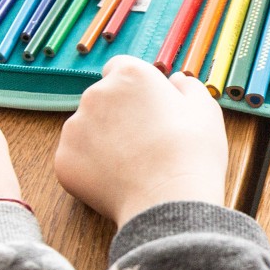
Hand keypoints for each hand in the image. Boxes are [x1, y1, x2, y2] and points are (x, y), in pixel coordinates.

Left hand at [55, 56, 226, 226]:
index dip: (134, 89)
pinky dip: (91, 169)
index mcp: (129, 75)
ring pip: (86, 130)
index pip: (120, 69)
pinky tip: (116, 181)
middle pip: (101, 99)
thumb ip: (188, 87)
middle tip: (143, 142)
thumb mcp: (205, 110)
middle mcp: (96, 94)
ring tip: (131, 165)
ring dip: (102, 141)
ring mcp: (75, 127)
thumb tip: (177, 81)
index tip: (146, 109)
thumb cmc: (192, 153)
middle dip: (117, 115)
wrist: (169, 200)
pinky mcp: (64, 159)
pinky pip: (76, 159)